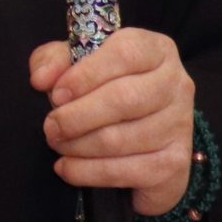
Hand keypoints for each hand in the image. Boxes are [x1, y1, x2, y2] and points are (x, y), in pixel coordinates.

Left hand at [29, 27, 194, 214]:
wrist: (144, 139)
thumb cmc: (102, 89)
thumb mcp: (74, 64)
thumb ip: (54, 61)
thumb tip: (41, 79)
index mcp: (155, 50)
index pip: (125, 53)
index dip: (85, 75)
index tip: (56, 94)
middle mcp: (176, 84)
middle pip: (124, 99)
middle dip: (76, 117)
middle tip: (50, 127)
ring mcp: (180, 124)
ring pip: (121, 138)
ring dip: (78, 145)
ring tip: (58, 144)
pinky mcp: (174, 162)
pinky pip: (126, 171)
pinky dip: (88, 172)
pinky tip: (67, 168)